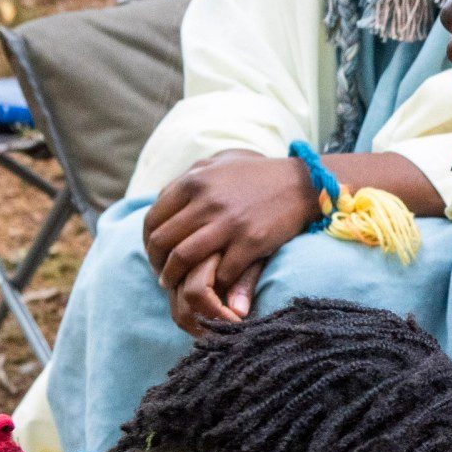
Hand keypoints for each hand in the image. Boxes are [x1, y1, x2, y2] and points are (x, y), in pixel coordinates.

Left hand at [144, 151, 317, 333]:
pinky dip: (212, 283)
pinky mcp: (251, 241)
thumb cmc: (257, 175)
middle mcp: (207, 201)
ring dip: (175, 278)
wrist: (302, 183)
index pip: (153, 220)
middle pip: (163, 241)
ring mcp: (229, 222)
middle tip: (163, 275)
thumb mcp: (218, 165)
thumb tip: (161, 199)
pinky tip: (212, 286)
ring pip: (183, 259)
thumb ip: (188, 179)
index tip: (156, 255)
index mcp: (194, 181)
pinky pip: (219, 270)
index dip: (148, 243)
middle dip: (158, 264)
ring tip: (177, 285)